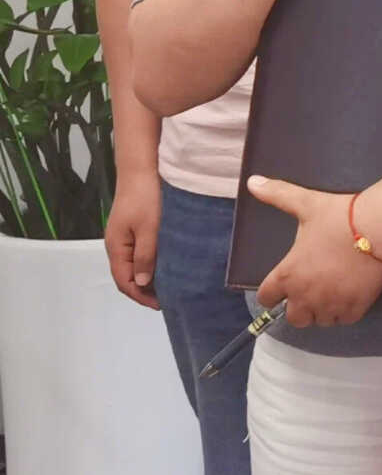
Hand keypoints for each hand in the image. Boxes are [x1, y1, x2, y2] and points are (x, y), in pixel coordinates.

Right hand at [104, 175, 160, 308]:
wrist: (142, 169)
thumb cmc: (146, 198)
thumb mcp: (148, 229)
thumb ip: (145, 256)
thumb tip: (142, 284)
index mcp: (116, 248)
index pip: (124, 281)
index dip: (140, 296)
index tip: (162, 305)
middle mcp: (117, 245)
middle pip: (127, 276)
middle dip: (145, 291)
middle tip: (170, 299)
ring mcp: (124, 237)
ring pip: (134, 265)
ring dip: (149, 277)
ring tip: (171, 286)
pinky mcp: (134, 229)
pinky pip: (140, 253)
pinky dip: (151, 264)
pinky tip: (168, 265)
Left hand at [247, 174, 381, 328]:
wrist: (379, 226)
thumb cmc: (340, 216)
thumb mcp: (306, 204)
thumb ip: (277, 195)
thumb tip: (252, 181)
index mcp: (288, 274)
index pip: (266, 298)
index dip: (273, 291)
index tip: (282, 285)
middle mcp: (306, 294)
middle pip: (294, 317)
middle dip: (299, 307)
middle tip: (310, 291)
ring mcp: (331, 303)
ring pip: (320, 321)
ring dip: (322, 311)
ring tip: (330, 294)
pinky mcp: (355, 306)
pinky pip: (343, 320)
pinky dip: (344, 313)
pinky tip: (348, 297)